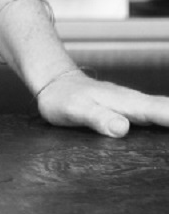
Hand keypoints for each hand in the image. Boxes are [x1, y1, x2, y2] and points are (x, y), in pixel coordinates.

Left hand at [36, 69, 168, 137]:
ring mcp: (136, 107)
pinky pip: (159, 117)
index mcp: (129, 105)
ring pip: (167, 113)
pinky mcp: (132, 112)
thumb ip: (97, 118)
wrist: (55, 83)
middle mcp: (138, 104)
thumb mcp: (75, 111)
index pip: (165, 113)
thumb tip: (122, 129)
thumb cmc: (63, 100)